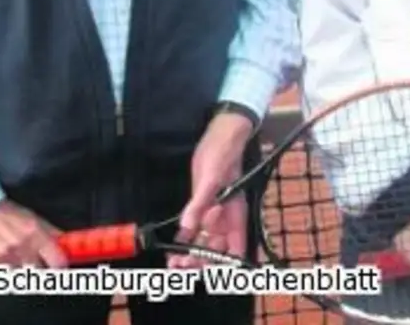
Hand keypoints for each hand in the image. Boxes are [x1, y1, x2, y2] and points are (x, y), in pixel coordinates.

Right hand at [0, 199, 69, 268]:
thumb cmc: (6, 212)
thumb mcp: (33, 218)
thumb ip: (51, 232)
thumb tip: (67, 243)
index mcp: (35, 234)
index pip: (57, 261)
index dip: (60, 268)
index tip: (58, 269)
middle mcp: (20, 247)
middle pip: (37, 272)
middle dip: (35, 268)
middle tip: (29, 260)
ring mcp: (2, 258)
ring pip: (18, 276)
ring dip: (16, 269)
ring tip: (10, 256)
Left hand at [170, 111, 253, 267]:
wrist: (219, 138)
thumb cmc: (223, 156)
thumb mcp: (210, 179)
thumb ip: (199, 205)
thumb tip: (187, 229)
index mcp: (235, 216)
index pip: (235, 249)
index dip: (224, 264)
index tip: (207, 271)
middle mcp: (225, 219)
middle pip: (216, 250)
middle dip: (201, 262)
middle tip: (182, 266)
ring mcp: (213, 214)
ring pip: (204, 242)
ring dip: (191, 253)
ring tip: (175, 262)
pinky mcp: (201, 206)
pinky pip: (193, 228)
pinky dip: (185, 239)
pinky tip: (174, 247)